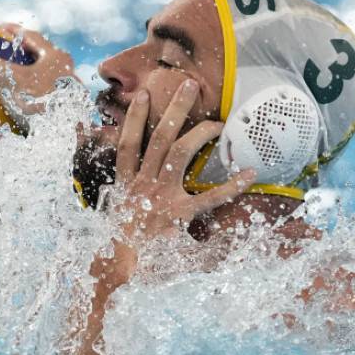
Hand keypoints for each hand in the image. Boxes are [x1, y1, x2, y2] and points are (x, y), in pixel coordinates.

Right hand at [0, 23, 77, 124]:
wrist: (68, 140)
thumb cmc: (39, 105)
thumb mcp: (6, 80)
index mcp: (55, 57)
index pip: (31, 36)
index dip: (13, 31)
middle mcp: (67, 72)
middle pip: (41, 56)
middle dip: (23, 54)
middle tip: (3, 54)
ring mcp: (70, 93)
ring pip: (47, 78)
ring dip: (30, 76)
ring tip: (11, 81)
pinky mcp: (69, 112)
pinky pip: (48, 98)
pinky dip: (34, 97)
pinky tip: (23, 107)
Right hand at [109, 80, 256, 241]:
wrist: (117, 269)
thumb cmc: (114, 244)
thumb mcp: (109, 212)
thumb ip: (113, 192)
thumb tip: (105, 181)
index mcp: (125, 183)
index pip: (128, 143)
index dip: (134, 118)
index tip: (142, 95)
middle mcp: (142, 183)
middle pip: (159, 138)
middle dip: (174, 109)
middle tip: (189, 85)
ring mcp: (161, 196)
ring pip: (180, 154)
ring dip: (200, 134)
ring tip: (218, 121)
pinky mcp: (179, 214)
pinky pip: (209, 196)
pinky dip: (231, 185)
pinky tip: (249, 173)